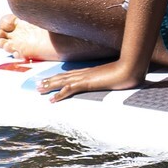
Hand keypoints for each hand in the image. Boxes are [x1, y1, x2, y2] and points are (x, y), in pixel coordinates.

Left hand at [37, 56, 151, 99]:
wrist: (131, 68)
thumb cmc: (127, 72)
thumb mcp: (118, 77)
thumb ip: (113, 78)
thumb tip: (115, 81)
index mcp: (90, 72)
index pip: (70, 75)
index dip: (58, 78)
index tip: (49, 80)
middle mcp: (85, 73)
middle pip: (62, 77)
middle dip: (49, 81)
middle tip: (36, 85)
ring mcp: (85, 77)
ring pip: (62, 82)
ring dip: (49, 86)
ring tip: (38, 90)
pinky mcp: (87, 82)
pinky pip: (70, 89)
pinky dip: (59, 94)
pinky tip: (52, 99)